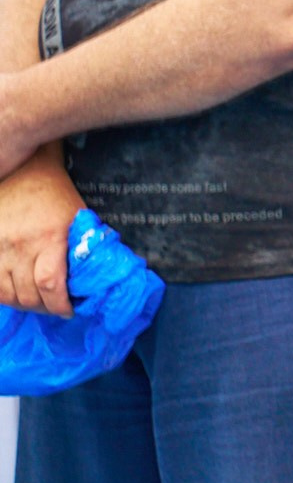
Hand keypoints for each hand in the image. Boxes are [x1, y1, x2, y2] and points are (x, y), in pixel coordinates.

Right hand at [0, 151, 83, 316]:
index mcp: (50, 238)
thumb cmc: (57, 196)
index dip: (60, 305)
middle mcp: (21, 246)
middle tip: (55, 308)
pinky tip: (16, 293)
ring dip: (23, 304)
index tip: (69, 310)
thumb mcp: (77, 218)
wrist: (25, 172)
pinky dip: (3, 295)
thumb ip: (82, 248)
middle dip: (45, 308)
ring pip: (7, 294)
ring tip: (37, 302)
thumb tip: (93, 280)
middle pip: (28, 295)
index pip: (51, 284)